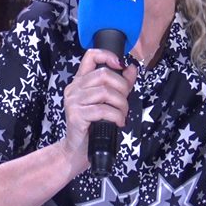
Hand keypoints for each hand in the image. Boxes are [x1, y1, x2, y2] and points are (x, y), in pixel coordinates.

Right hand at [60, 49, 137, 170]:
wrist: (77, 150)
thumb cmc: (92, 125)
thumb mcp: (107, 102)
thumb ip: (120, 84)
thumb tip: (132, 68)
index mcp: (80, 81)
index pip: (90, 56)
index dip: (107, 55)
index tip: (120, 65)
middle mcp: (74, 88)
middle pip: (103, 75)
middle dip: (122, 87)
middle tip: (125, 101)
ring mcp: (73, 101)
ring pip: (105, 92)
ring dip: (121, 104)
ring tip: (122, 114)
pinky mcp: (76, 115)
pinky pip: (102, 110)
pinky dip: (116, 116)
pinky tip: (118, 122)